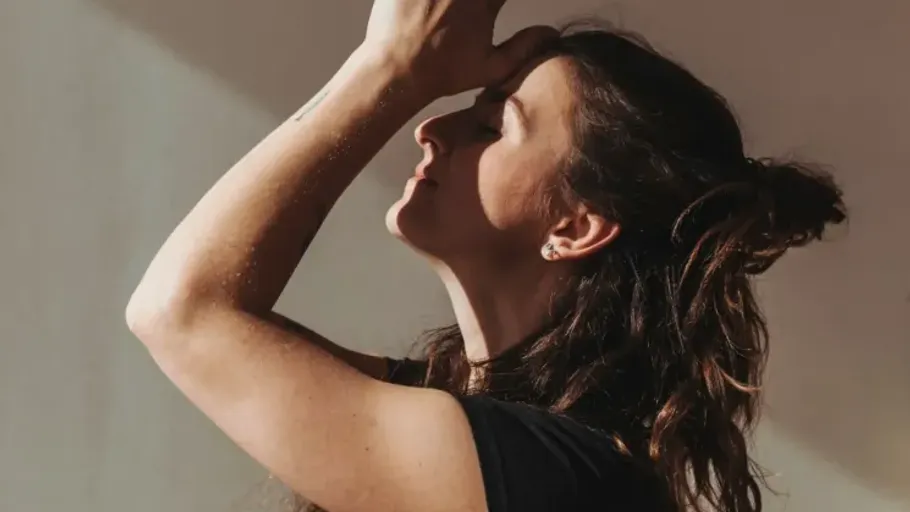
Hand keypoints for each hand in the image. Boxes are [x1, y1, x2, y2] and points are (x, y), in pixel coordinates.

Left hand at [361, 0, 556, 100]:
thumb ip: (524, 48)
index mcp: (483, 1)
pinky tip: (434, 7)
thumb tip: (551, 34)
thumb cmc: (441, 73)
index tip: (494, 8)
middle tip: (474, 13)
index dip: (496, 2)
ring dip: (454, 2)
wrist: (394, 71)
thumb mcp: (491, 68)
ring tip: (453, 10)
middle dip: (478, 4)